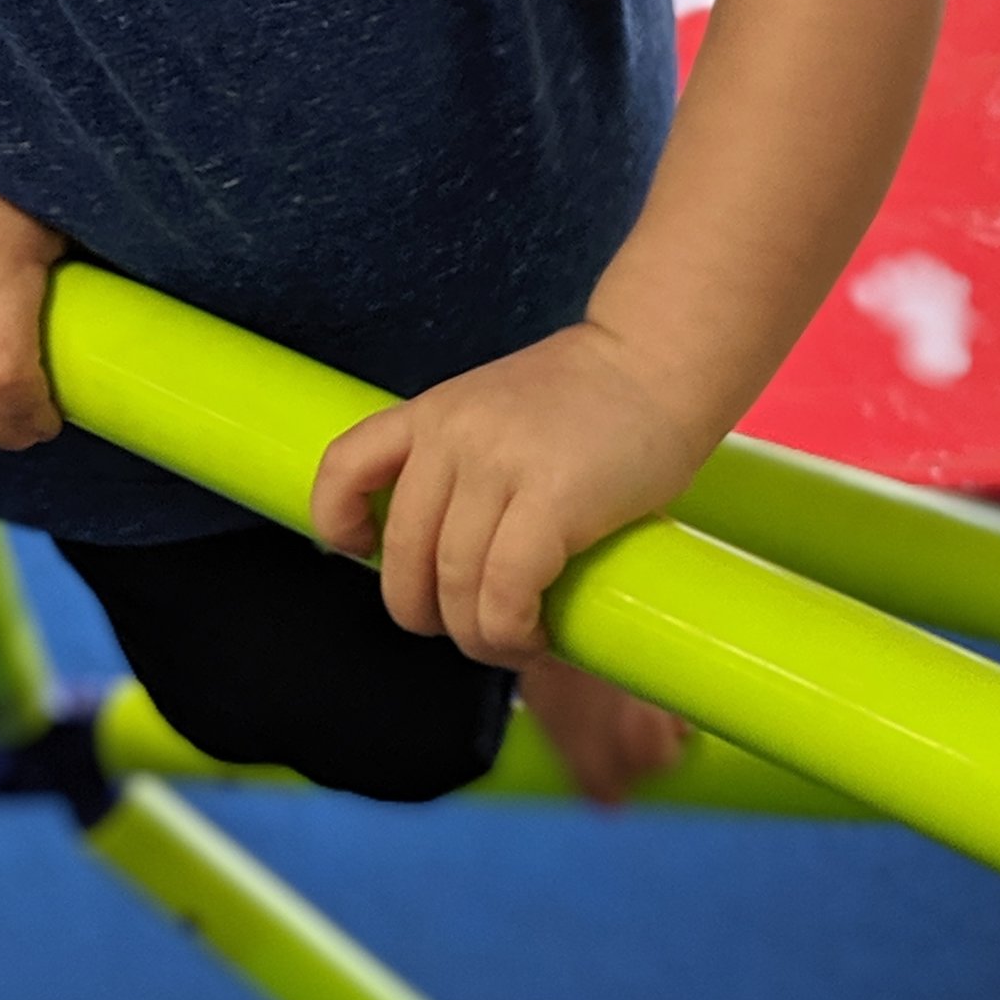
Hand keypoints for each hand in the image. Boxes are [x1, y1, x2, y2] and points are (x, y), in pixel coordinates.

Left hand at [307, 319, 707, 666]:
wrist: (661, 359)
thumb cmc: (593, 399)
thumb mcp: (499, 410)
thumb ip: (464, 463)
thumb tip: (445, 558)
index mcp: (432, 413)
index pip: (344, 466)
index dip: (338, 522)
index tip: (361, 553)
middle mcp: (452, 436)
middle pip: (402, 558)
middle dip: (426, 614)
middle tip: (470, 627)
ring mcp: (497, 465)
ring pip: (454, 586)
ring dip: (479, 636)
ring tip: (514, 640)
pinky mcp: (551, 499)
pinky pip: (505, 592)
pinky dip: (513, 631)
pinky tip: (536, 634)